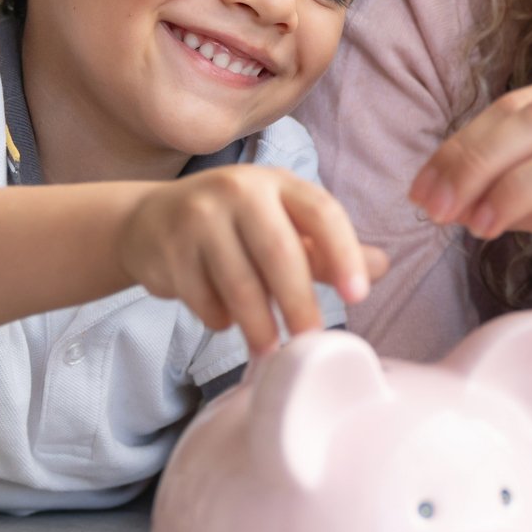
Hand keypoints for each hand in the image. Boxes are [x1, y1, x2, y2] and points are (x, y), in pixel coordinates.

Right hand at [117, 166, 388, 355]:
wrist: (149, 221)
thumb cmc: (232, 226)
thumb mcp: (281, 225)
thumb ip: (326, 249)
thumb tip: (381, 267)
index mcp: (277, 182)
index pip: (322, 212)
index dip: (344, 254)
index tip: (358, 295)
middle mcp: (238, 190)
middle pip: (279, 253)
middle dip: (299, 304)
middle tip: (310, 340)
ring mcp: (199, 216)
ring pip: (239, 283)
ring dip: (258, 325)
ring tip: (269, 349)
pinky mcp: (169, 248)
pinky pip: (203, 298)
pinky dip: (219, 319)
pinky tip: (224, 319)